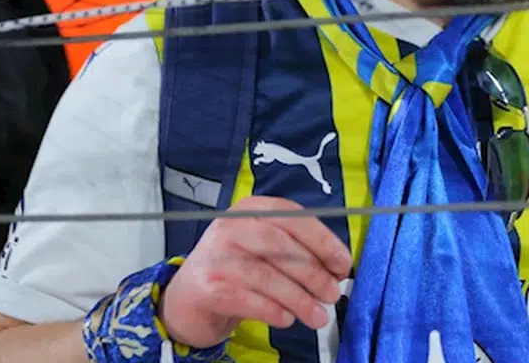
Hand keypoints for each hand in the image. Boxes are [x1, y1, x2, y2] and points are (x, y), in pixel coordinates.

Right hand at [158, 196, 352, 349]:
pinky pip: (250, 300)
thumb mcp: (265, 250)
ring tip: (317, 315)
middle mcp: (231, 226)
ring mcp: (216, 256)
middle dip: (314, 273)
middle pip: (281, 246)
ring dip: (299, 298)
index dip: (322, 240)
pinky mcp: (207, 287)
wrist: (186, 299)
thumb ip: (298, 251)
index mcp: (252, 209)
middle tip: (332, 294)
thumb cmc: (236, 271)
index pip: (293, 217)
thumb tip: (337, 269)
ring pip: (268, 276)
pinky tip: (287, 318)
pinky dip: (274, 311)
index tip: (342, 264)